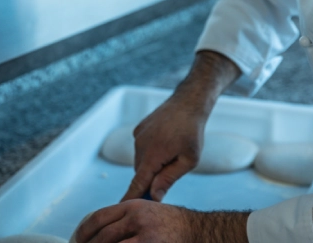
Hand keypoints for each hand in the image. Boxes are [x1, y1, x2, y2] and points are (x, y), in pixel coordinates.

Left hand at [71, 200, 250, 242]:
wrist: (196, 230)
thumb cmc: (170, 224)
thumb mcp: (147, 211)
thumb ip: (125, 217)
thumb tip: (98, 232)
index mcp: (133, 205)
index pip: (98, 217)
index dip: (82, 232)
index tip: (76, 241)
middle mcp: (137, 217)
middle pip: (102, 236)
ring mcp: (144, 235)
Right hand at [121, 51, 241, 202]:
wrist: (188, 103)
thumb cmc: (192, 133)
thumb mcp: (188, 160)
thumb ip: (169, 178)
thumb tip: (154, 196)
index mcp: (152, 155)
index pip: (137, 184)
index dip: (130, 198)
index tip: (120, 210)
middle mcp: (140, 145)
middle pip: (140, 173)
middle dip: (150, 179)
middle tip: (168, 175)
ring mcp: (138, 135)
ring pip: (141, 160)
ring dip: (152, 163)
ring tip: (171, 152)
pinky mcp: (138, 129)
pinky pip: (141, 147)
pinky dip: (150, 151)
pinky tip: (165, 142)